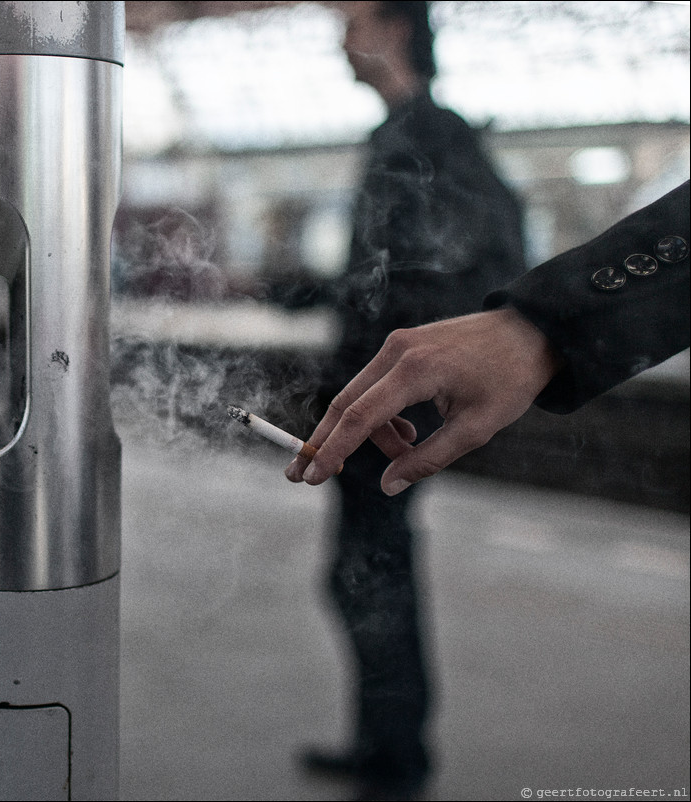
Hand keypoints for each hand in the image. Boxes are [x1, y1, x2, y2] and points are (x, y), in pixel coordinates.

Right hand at [285, 307, 563, 494]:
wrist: (532, 331)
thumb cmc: (510, 380)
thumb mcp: (476, 429)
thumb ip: (429, 458)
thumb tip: (388, 486)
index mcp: (416, 371)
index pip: (360, 417)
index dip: (332, 451)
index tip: (312, 478)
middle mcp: (397, 351)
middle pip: (345, 404)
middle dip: (324, 443)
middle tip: (300, 477)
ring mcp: (396, 345)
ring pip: (361, 398)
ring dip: (371, 433)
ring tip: (406, 449)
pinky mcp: (400, 345)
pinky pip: (375, 387)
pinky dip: (382, 416)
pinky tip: (409, 431)